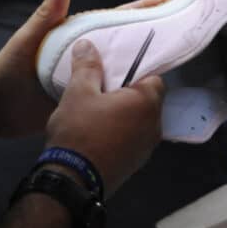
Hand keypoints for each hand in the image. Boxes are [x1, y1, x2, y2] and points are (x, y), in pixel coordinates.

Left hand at [0, 0, 167, 138]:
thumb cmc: (9, 69)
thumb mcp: (30, 39)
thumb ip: (48, 13)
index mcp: (76, 36)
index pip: (112, 19)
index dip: (137, 9)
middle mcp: (87, 56)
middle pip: (124, 43)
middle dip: (150, 33)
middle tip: (179, 27)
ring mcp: (89, 79)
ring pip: (122, 69)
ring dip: (145, 64)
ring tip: (174, 58)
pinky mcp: (88, 101)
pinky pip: (114, 95)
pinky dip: (131, 93)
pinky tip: (150, 93)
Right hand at [46, 40, 165, 195]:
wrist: (71, 181)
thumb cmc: (78, 133)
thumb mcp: (78, 92)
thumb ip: (87, 67)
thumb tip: (87, 46)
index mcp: (147, 103)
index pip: (154, 77)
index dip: (136, 72)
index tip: (117, 72)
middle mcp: (154, 125)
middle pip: (148, 100)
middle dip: (128, 93)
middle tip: (103, 90)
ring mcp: (147, 148)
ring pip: (140, 121)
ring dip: (124, 115)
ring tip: (97, 111)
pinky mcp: (136, 164)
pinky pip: (133, 139)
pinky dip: (121, 133)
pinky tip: (98, 133)